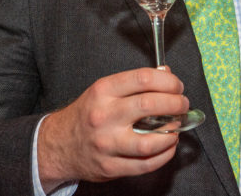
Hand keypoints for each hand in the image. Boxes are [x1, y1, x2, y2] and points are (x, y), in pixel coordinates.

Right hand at [37, 67, 189, 188]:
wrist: (58, 145)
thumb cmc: (86, 114)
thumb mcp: (104, 90)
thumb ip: (135, 82)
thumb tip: (166, 73)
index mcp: (103, 91)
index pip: (143, 79)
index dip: (168, 81)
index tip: (177, 86)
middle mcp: (104, 116)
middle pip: (149, 105)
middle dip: (175, 104)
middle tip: (183, 104)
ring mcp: (107, 144)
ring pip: (149, 141)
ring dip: (171, 133)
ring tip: (176, 128)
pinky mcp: (110, 167)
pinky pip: (145, 165)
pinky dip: (164, 156)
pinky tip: (168, 146)